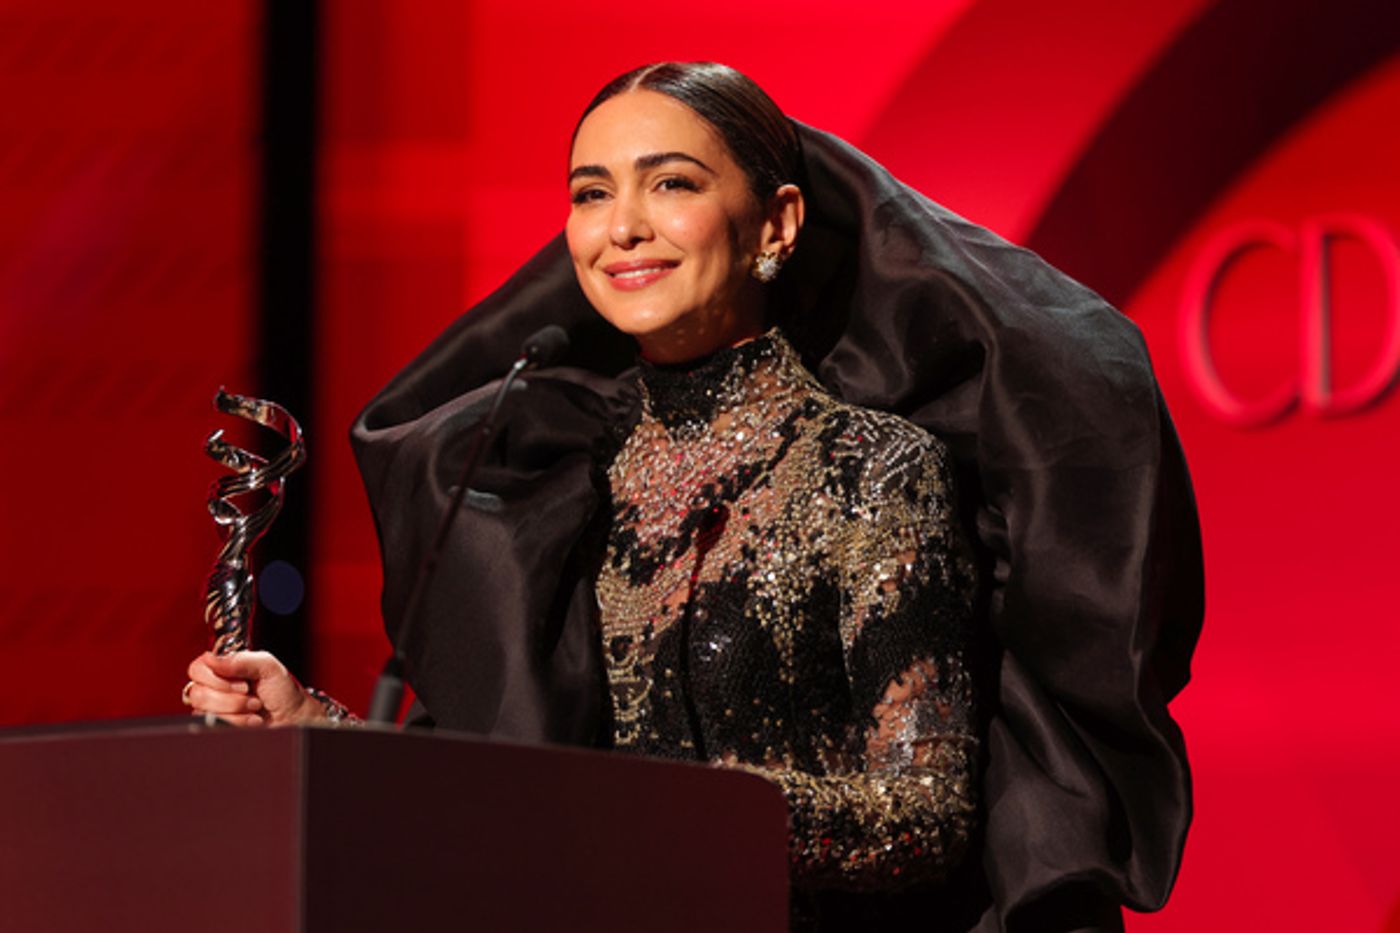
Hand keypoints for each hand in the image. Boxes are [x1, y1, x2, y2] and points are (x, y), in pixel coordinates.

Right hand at [183, 650, 325, 726]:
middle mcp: (214, 687)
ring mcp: (214, 708)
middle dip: (231, 697)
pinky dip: (238, 722)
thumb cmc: (282, 690)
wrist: (293, 716)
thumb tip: (213, 659)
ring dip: (236, 709)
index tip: (243, 682)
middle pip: (197, 693)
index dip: (216, 678)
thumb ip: (241, 659)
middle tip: (252, 695)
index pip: (197, 669)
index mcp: (222, 668)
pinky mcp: (217, 725)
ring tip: (255, 707)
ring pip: (203, 710)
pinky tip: (252, 720)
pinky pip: (214, 725)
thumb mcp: (268, 666)